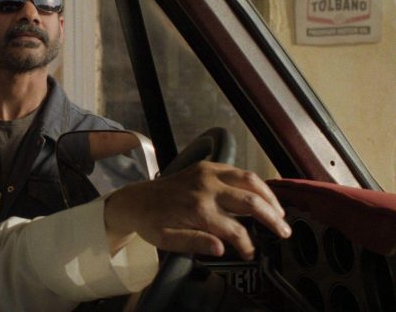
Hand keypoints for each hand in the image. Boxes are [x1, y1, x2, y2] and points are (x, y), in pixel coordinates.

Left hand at [103, 161, 290, 259]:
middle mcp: (206, 188)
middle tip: (284, 232)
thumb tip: (222, 247)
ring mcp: (207, 173)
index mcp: (197, 209)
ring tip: (280, 213)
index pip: (235, 230)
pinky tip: (262, 196)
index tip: (250, 254)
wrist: (135, 199)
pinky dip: (255, 183)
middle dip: (272, 218)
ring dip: (269, 196)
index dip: (247, 244)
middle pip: (250, 201)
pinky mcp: (206, 165)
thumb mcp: (167, 240)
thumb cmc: (151, 222)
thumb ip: (195, 242)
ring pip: (249, 180)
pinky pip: (238, 171)